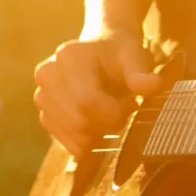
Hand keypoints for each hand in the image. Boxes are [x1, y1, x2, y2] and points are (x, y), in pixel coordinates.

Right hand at [32, 33, 162, 156]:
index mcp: (68, 57)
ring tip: (109, 109)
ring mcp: (41, 96)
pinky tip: (97, 120)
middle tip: (123, 106)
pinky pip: (68, 143)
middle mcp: (47, 75)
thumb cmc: (119, 54)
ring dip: (99, 132)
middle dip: (108, 123)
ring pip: (75, 136)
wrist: (99, 52)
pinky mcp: (44, 114)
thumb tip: (154, 85)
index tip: (130, 103)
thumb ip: (141, 72)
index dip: (113, 112)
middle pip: (80, 122)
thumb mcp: (134, 57)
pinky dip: (88, 139)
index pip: (86, 101)